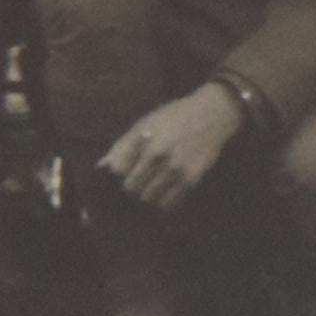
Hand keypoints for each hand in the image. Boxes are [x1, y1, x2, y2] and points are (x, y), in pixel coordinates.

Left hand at [102, 85, 243, 210]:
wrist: (215, 112)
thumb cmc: (176, 115)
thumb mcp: (149, 121)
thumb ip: (124, 144)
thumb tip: (100, 166)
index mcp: (147, 140)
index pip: (118, 170)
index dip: (121, 169)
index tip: (128, 166)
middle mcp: (160, 155)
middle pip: (131, 187)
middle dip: (134, 182)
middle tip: (143, 176)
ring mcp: (176, 169)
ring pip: (148, 197)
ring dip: (148, 192)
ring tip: (155, 182)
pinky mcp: (191, 178)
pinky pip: (168, 202)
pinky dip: (164, 199)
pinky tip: (168, 187)